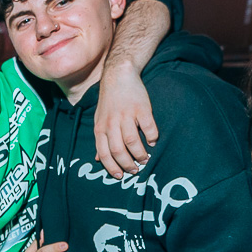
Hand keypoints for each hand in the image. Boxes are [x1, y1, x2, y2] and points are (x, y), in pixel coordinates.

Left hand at [94, 60, 156, 179]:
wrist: (118, 75)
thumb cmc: (109, 101)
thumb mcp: (99, 120)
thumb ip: (100, 140)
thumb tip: (98, 160)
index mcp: (100, 127)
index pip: (104, 153)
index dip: (112, 167)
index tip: (120, 176)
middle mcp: (112, 123)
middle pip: (118, 150)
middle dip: (127, 164)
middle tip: (135, 170)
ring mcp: (126, 115)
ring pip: (132, 142)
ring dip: (140, 154)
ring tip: (145, 159)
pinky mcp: (141, 108)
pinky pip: (148, 127)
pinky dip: (152, 137)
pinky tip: (153, 141)